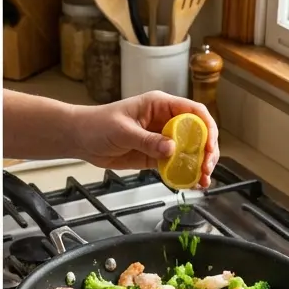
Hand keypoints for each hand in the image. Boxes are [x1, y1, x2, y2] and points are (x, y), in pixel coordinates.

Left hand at [75, 93, 219, 186]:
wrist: (79, 138)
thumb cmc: (97, 124)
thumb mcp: (122, 131)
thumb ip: (147, 140)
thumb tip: (172, 149)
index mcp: (160, 105)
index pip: (194, 112)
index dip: (207, 128)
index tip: (209, 145)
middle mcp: (165, 121)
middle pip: (197, 133)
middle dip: (206, 151)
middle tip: (207, 168)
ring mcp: (161, 139)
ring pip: (188, 151)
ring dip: (198, 165)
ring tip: (203, 180)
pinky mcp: (154, 156)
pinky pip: (174, 164)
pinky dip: (183, 174)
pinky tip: (190, 184)